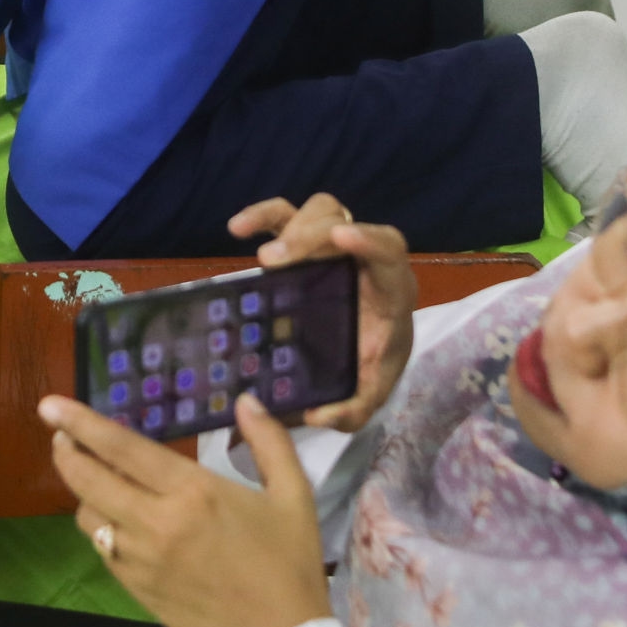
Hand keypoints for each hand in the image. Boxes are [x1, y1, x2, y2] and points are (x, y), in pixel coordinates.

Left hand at [41, 393, 331, 626]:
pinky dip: (100, 527)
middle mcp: (156, 523)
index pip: (121, 449)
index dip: (81, 423)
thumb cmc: (288, 563)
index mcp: (192, 492)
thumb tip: (247, 401)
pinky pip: (102, 549)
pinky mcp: (136, 589)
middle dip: (66, 451)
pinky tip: (114, 519)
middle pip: (88, 480)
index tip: (50, 405)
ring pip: (88, 516)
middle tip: (61, 434)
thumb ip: (270, 441)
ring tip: (93, 475)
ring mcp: (141, 560)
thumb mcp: (294, 496)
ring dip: (83, 491)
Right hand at [225, 197, 417, 431]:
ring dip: (289, 228)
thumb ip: (353, 409)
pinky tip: (236, 230)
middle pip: (342, 220)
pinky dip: (261, 216)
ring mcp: (333, 246)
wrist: (366, 353)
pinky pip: (285, 216)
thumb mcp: (368, 393)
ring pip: (318, 210)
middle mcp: (363, 258)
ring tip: (263, 262)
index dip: (369, 239)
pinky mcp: (305, 245)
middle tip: (272, 263)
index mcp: (389, 288)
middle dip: (308, 236)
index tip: (341, 236)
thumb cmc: (372, 364)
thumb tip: (319, 416)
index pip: (389, 250)